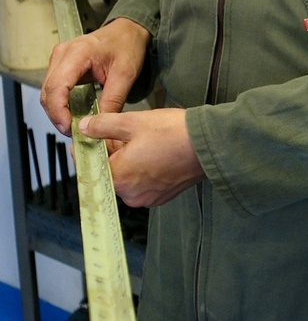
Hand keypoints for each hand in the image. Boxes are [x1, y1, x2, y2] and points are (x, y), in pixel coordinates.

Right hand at [41, 18, 149, 135]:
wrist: (127, 31)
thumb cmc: (126, 46)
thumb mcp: (125, 75)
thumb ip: (112, 101)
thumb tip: (101, 126)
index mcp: (78, 53)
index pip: (56, 86)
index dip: (58, 111)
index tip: (69, 128)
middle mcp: (62, 54)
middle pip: (48, 92)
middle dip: (57, 116)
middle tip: (74, 133)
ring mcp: (58, 58)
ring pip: (47, 92)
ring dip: (57, 112)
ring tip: (75, 126)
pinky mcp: (60, 65)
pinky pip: (53, 89)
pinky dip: (60, 104)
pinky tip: (73, 114)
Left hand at [77, 107, 203, 207]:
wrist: (209, 144)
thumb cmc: (173, 133)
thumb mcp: (132, 122)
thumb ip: (102, 126)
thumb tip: (84, 127)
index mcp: (118, 177)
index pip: (92, 166)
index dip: (90, 149)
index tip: (91, 137)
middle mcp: (130, 194)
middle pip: (110, 173)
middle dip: (112, 153)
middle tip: (122, 133)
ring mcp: (147, 198)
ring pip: (127, 178)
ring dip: (129, 161)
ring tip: (142, 141)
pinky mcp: (162, 197)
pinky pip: (143, 183)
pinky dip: (144, 169)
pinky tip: (154, 152)